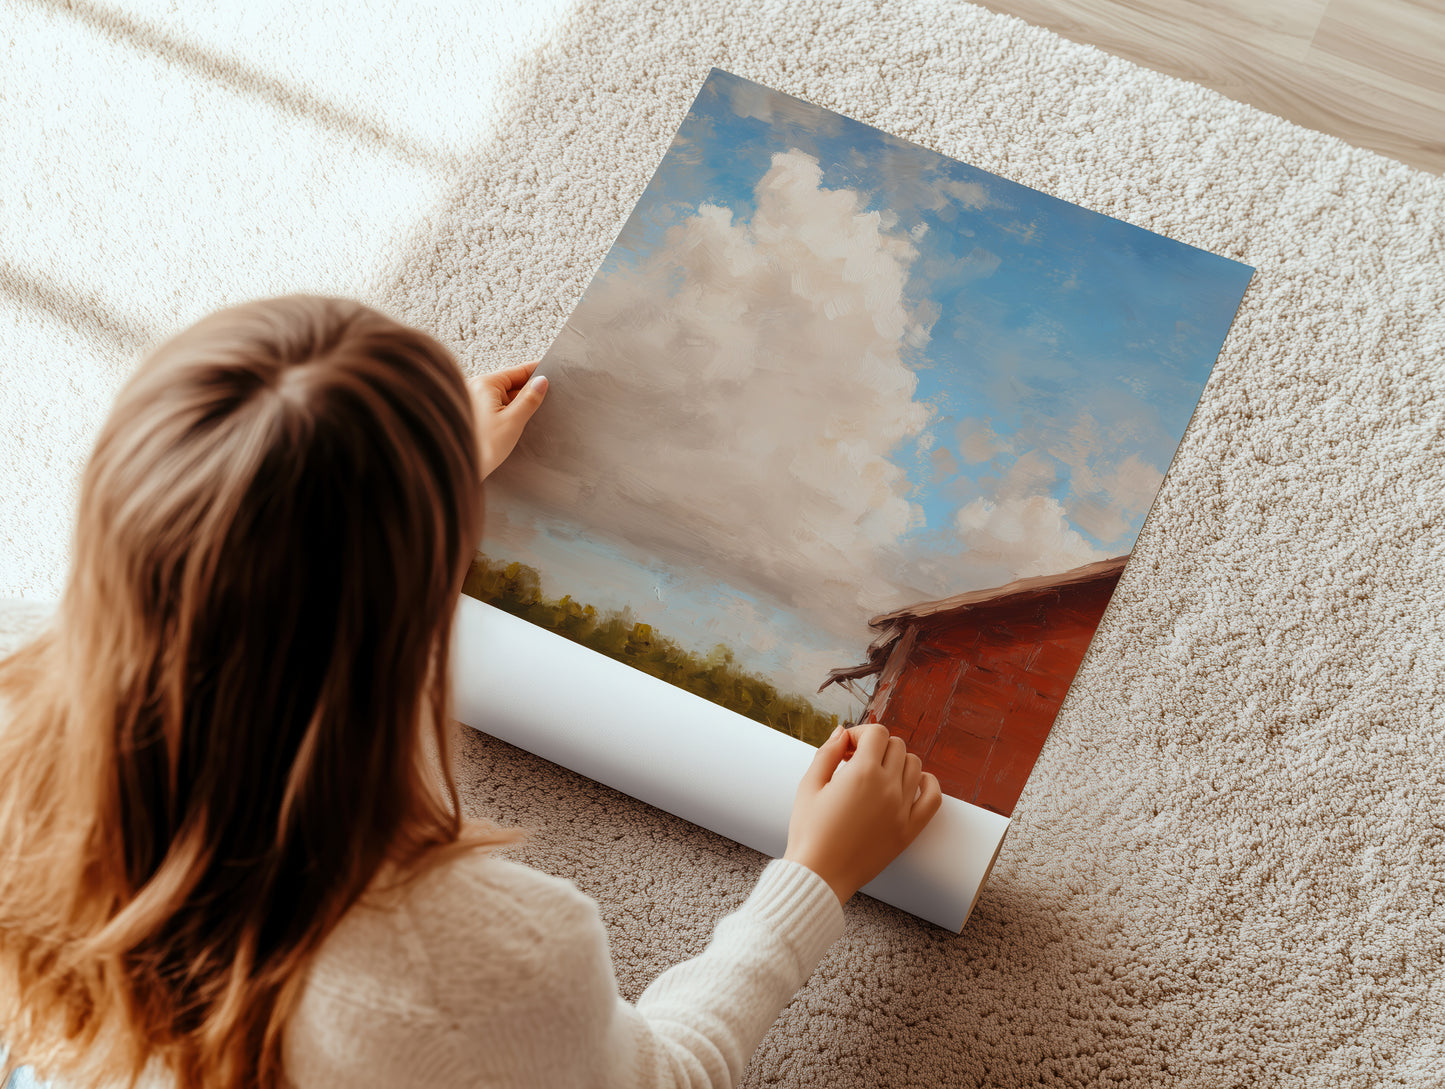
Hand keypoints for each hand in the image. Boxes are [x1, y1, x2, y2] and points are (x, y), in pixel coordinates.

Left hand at [468, 361, 547, 478]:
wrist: (457, 469)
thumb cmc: (482, 448)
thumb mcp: (513, 422)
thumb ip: (529, 400)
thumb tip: (541, 382)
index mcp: (484, 384)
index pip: (516, 371)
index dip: (536, 372)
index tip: (550, 372)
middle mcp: (475, 389)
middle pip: (510, 384)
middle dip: (528, 391)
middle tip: (546, 399)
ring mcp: (473, 403)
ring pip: (504, 398)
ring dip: (518, 405)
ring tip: (531, 415)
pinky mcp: (474, 416)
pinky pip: (496, 408)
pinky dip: (508, 413)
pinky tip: (516, 423)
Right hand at [782, 722, 942, 906]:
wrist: (820, 875)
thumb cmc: (809, 831)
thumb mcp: (808, 786)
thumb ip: (827, 753)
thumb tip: (843, 732)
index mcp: (862, 773)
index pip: (877, 733)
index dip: (859, 734)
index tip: (845, 751)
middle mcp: (888, 787)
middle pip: (896, 746)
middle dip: (875, 747)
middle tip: (855, 764)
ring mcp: (902, 809)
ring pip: (915, 765)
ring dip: (896, 762)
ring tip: (876, 775)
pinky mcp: (909, 830)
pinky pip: (933, 797)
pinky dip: (927, 783)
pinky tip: (910, 783)